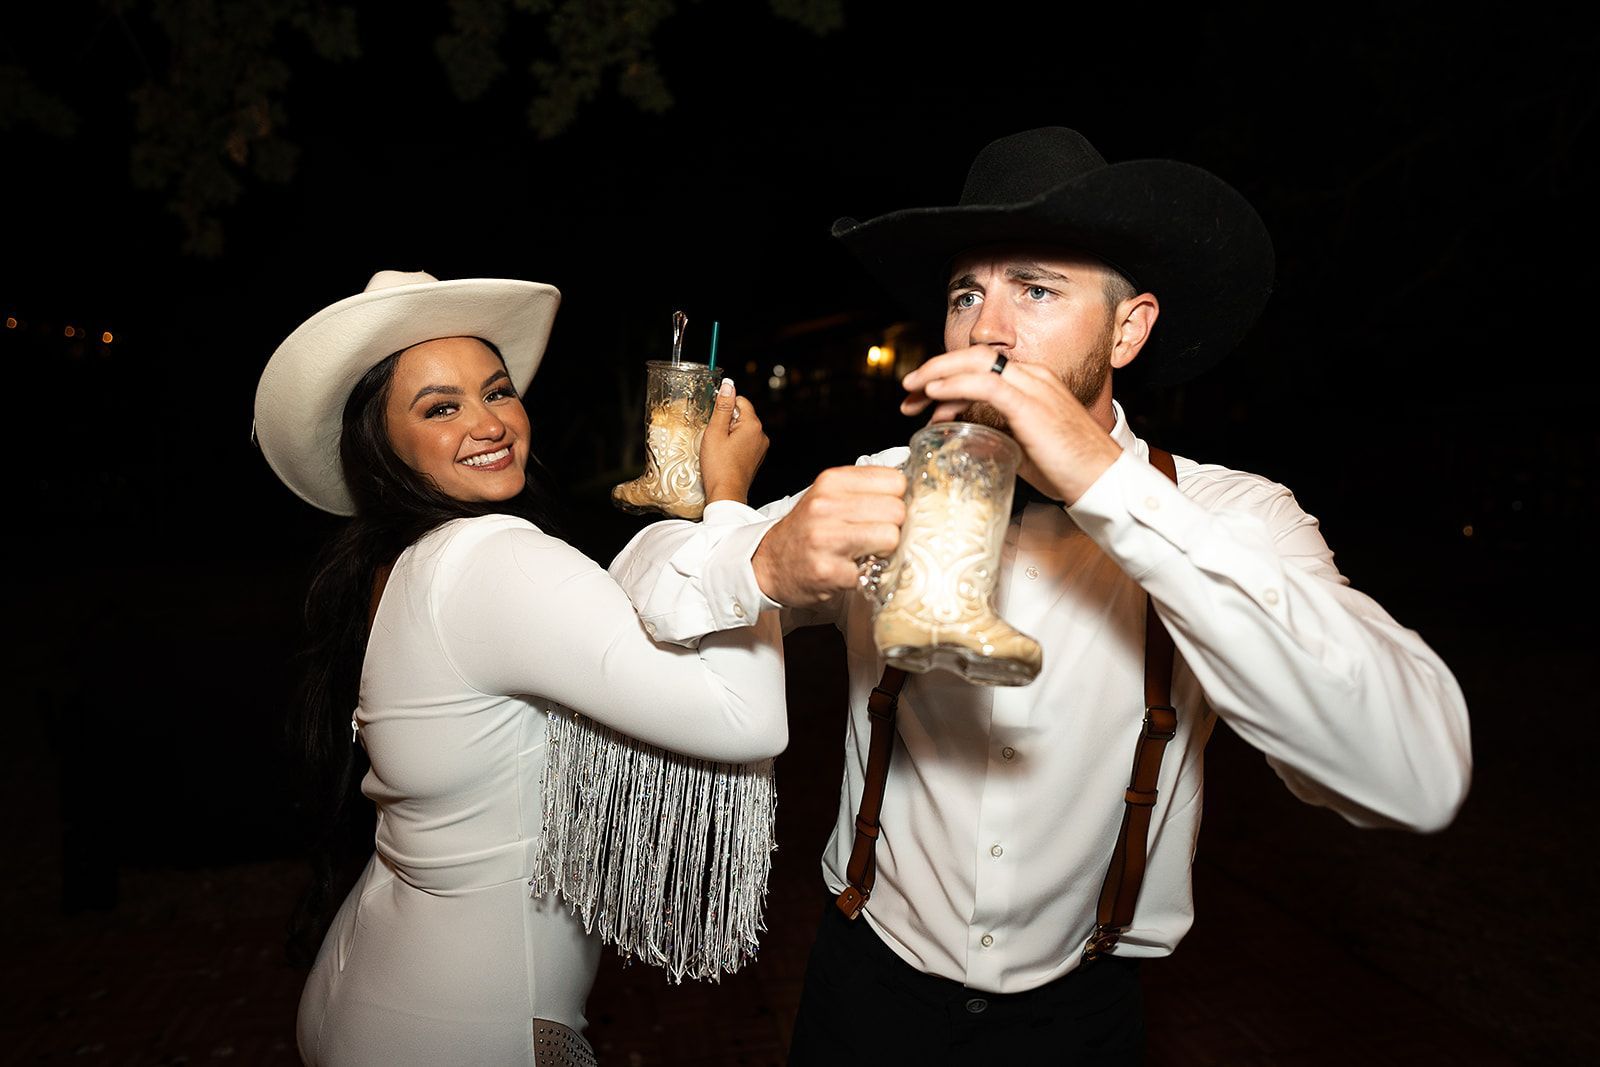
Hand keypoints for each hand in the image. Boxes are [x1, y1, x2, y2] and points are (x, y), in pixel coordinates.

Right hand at [699, 379, 767, 504]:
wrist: (726, 493)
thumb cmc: (719, 466)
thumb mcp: (715, 431)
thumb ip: (722, 406)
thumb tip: (728, 385)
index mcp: (753, 425)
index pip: (740, 401)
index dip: (724, 407)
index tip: (714, 418)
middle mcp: (761, 435)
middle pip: (742, 415)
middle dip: (726, 421)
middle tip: (715, 437)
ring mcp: (760, 448)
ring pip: (742, 429)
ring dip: (729, 433)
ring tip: (719, 448)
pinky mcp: (756, 458)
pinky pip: (744, 442)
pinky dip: (734, 444)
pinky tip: (724, 456)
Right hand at [752, 465, 906, 607]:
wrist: (768, 564)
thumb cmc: (806, 530)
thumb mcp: (828, 495)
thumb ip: (865, 488)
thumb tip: (912, 492)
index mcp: (831, 481)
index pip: (895, 481)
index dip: (896, 499)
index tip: (885, 512)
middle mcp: (826, 506)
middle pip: (897, 511)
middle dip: (893, 527)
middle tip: (876, 536)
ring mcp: (826, 539)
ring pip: (891, 538)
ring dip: (884, 552)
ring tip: (866, 553)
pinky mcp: (828, 571)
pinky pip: (873, 571)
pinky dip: (867, 575)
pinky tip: (850, 570)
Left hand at [900, 346, 1121, 504]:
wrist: (1101, 479)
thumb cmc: (1067, 467)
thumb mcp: (1024, 444)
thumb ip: (999, 433)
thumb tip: (970, 437)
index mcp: (1032, 381)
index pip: (981, 367)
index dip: (946, 377)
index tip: (921, 398)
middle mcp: (1032, 376)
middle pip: (973, 358)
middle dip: (935, 369)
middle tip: (907, 391)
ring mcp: (1033, 387)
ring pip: (975, 364)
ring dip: (937, 373)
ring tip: (912, 391)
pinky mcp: (1030, 405)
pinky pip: (986, 385)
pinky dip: (955, 385)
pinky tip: (934, 392)